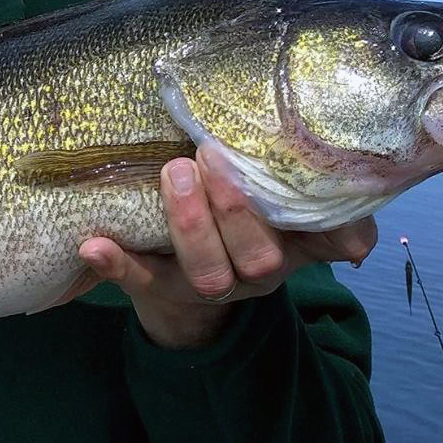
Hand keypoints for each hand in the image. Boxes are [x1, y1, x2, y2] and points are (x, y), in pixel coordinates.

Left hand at [76, 146, 376, 348]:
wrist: (185, 272)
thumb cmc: (241, 209)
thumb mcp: (278, 191)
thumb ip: (302, 169)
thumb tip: (348, 153)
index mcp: (298, 243)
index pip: (335, 241)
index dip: (341, 231)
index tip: (331, 204)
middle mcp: (260, 270)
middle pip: (259, 255)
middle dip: (235, 206)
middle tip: (209, 153)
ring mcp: (212, 284)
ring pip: (209, 271)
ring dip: (189, 222)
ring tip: (172, 172)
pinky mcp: (162, 289)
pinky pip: (141, 281)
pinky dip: (118, 265)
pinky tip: (93, 244)